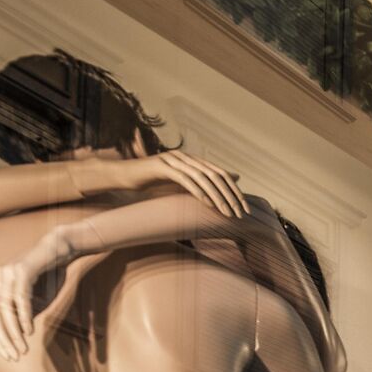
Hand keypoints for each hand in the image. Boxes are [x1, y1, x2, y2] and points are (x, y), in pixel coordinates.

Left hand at [0, 230, 75, 360]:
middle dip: (3, 338)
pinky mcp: (21, 270)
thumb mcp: (32, 299)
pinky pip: (20, 298)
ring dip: (13, 332)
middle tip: (14, 357)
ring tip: (23, 348)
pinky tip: (29, 331)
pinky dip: (24, 316)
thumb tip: (16, 337)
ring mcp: (6, 272)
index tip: (7, 355)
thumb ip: (21, 314)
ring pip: (5, 308)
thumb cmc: (47, 277)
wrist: (59, 250)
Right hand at [121, 150, 246, 218]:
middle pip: (215, 176)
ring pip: (202, 177)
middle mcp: (186, 157)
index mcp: (193, 160)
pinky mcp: (162, 167)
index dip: (235, 191)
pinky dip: (199, 192)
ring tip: (226, 212)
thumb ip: (203, 183)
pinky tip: (208, 204)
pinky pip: (185, 179)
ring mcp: (174, 160)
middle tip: (240, 213)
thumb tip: (232, 179)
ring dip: (217, 196)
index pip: (221, 174)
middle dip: (230, 195)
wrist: (126, 176)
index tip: (245, 209)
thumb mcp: (183, 184)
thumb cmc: (155, 182)